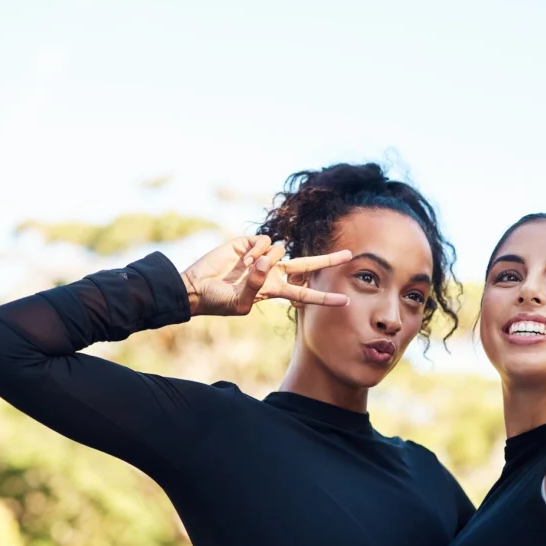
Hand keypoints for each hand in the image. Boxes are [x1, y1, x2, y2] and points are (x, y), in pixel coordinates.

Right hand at [181, 235, 351, 315]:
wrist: (196, 287)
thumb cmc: (217, 301)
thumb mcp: (239, 303)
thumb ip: (255, 286)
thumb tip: (264, 263)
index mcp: (274, 290)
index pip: (304, 294)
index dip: (324, 298)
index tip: (345, 302)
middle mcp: (273, 272)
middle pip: (306, 265)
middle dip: (328, 261)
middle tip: (350, 255)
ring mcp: (262, 257)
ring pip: (281, 250)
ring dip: (266, 259)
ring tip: (246, 268)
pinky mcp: (249, 243)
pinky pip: (266, 241)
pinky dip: (256, 249)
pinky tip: (243, 257)